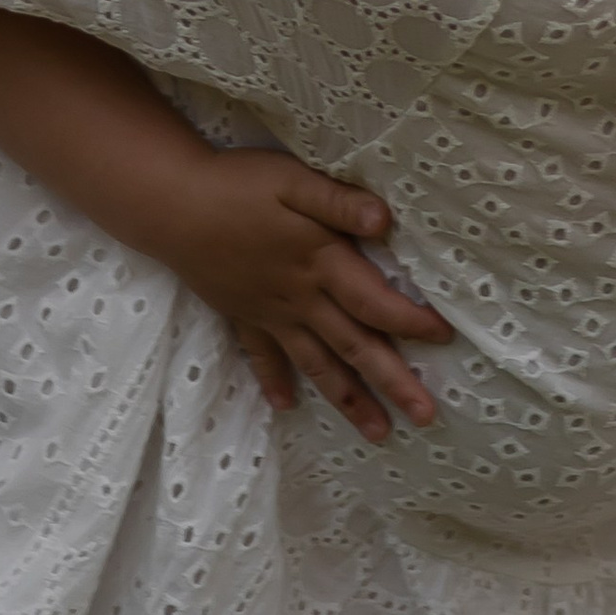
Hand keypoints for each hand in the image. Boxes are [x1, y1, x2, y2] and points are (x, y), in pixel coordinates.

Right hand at [151, 151, 453, 443]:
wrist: (170, 206)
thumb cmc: (236, 186)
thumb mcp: (291, 181)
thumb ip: (338, 202)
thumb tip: (384, 220)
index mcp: (320, 262)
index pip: (375, 301)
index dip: (411, 321)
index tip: (445, 338)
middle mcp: (301, 298)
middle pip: (355, 347)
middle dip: (393, 383)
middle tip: (427, 417)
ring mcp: (270, 313)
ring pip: (317, 364)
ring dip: (349, 400)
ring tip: (378, 433)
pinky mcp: (242, 314)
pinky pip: (263, 356)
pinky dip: (275, 382)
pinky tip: (287, 407)